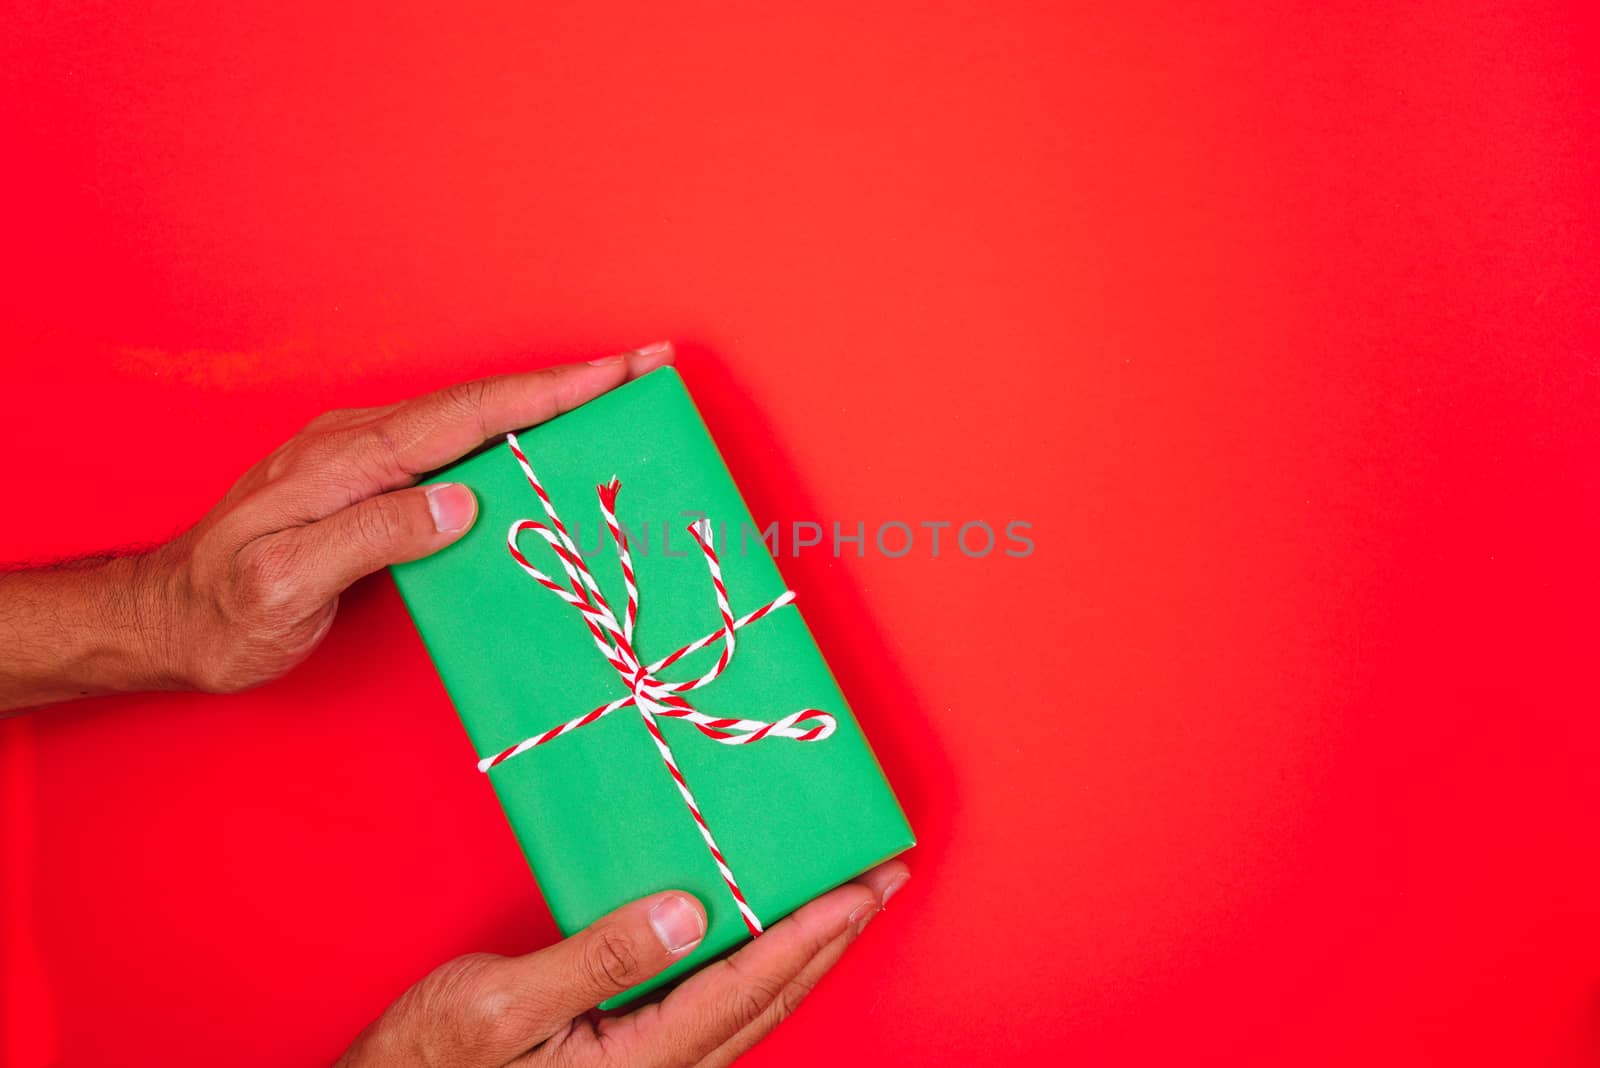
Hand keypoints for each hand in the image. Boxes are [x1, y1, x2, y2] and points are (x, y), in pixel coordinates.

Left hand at [0, 341, 671, 711]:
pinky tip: (537, 448)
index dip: (550, 393)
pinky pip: (450, 446)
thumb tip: (463, 502)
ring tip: (611, 400)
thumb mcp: (288, 586)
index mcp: (348, 461)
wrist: (168, 618)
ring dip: (544, 407)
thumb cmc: (224, 614)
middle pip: (482, 404)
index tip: (617, 371)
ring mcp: (360, 457)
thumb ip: (373, 537)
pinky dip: (507, 437)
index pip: (469, 416)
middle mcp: (358, 443)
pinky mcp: (363, 479)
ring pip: (471, 421)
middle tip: (642, 369)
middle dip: (568, 384)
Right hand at [339, 861, 908, 1066]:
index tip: (860, 886)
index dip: (811, 931)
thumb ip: (599, 959)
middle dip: (834, 937)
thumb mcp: (502, 1004)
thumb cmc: (435, 1060)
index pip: (746, 984)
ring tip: (846, 902)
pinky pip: (719, 1011)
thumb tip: (687, 912)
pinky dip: (759, 969)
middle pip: (770, 998)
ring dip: (806, 952)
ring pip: (753, 1008)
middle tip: (883, 879)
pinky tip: (767, 939)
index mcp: (639, 1061)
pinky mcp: (633, 1062)